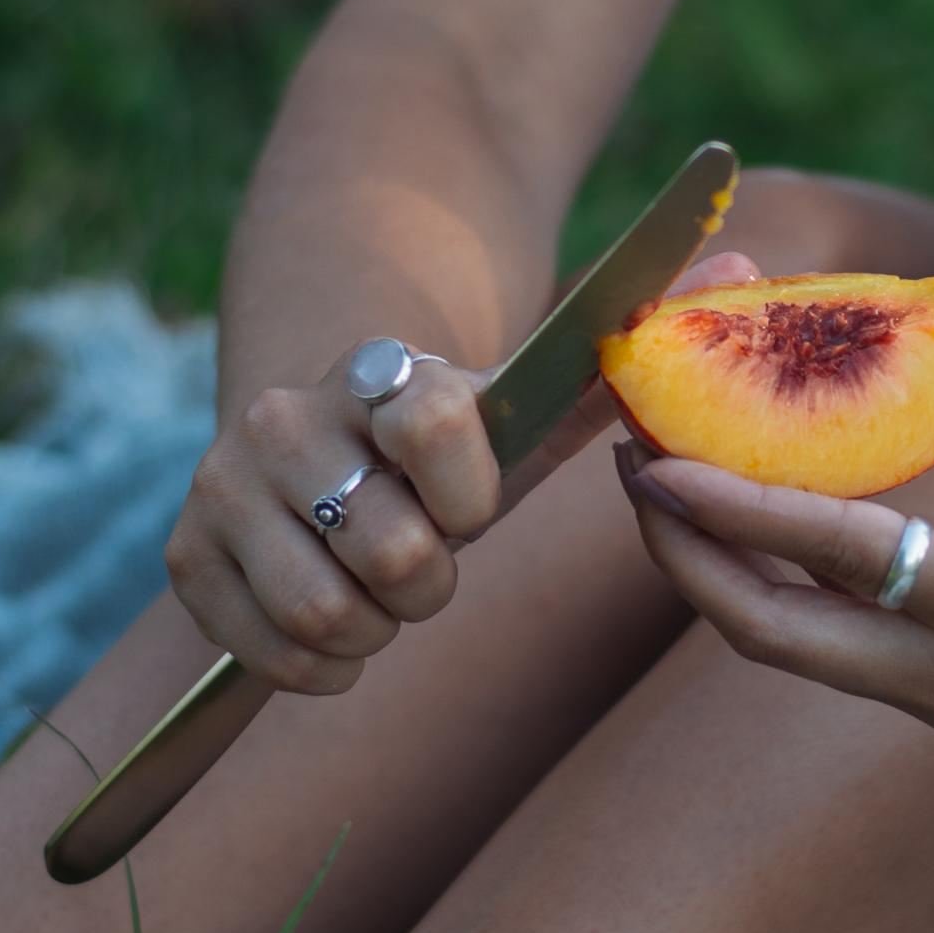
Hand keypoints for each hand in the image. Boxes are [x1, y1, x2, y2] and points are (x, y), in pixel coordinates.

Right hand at [166, 248, 761, 692]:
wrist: (313, 445)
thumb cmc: (451, 448)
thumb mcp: (533, 405)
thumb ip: (632, 352)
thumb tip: (748, 269)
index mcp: (382, 373)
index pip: (439, 425)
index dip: (473, 492)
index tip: (472, 502)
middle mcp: (285, 416)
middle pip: (399, 553)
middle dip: (433, 583)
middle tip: (428, 560)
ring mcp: (223, 486)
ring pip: (331, 614)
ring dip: (377, 627)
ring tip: (380, 590)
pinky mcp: (185, 554)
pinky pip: (273, 655)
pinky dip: (318, 663)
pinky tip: (334, 624)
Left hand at [615, 294, 933, 830]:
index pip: (838, 556)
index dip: (733, 507)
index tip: (651, 458)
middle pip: (767, 635)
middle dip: (679, 555)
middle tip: (631, 463)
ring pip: (792, 654)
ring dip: (720, 577)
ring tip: (672, 487)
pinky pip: (838, 657)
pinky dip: (781, 597)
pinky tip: (767, 533)